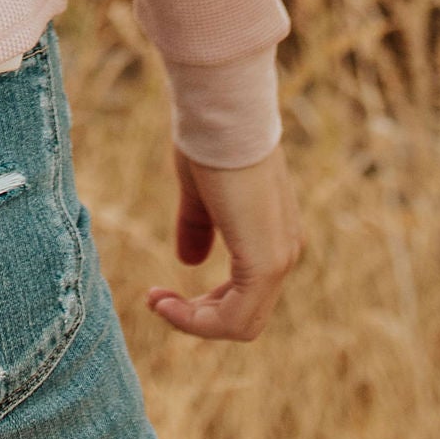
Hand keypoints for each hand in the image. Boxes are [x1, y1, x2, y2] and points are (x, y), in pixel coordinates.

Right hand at [146, 142, 301, 343]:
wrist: (223, 115)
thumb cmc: (209, 141)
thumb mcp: (201, 193)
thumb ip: (199, 227)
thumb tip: (188, 262)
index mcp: (273, 235)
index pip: (244, 294)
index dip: (203, 304)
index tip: (160, 292)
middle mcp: (284, 251)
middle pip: (243, 316)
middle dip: (195, 317)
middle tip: (156, 301)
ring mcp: (279, 259)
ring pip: (240, 323)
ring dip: (193, 322)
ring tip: (158, 303)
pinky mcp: (266, 262)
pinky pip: (235, 317)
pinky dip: (198, 321)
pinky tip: (167, 304)